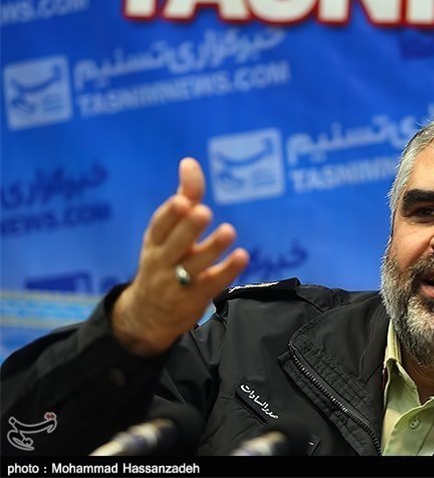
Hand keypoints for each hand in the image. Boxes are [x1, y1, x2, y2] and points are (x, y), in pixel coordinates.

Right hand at [112, 158, 249, 356]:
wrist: (148, 316)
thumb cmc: (164, 261)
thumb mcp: (167, 232)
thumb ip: (184, 196)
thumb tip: (189, 162)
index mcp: (154, 242)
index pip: (159, 227)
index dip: (169, 214)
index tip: (182, 201)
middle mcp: (162, 262)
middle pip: (175, 245)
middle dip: (188, 229)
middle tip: (203, 212)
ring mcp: (177, 283)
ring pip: (194, 266)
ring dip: (212, 248)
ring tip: (228, 231)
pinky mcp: (194, 299)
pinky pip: (212, 283)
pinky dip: (227, 270)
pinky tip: (242, 256)